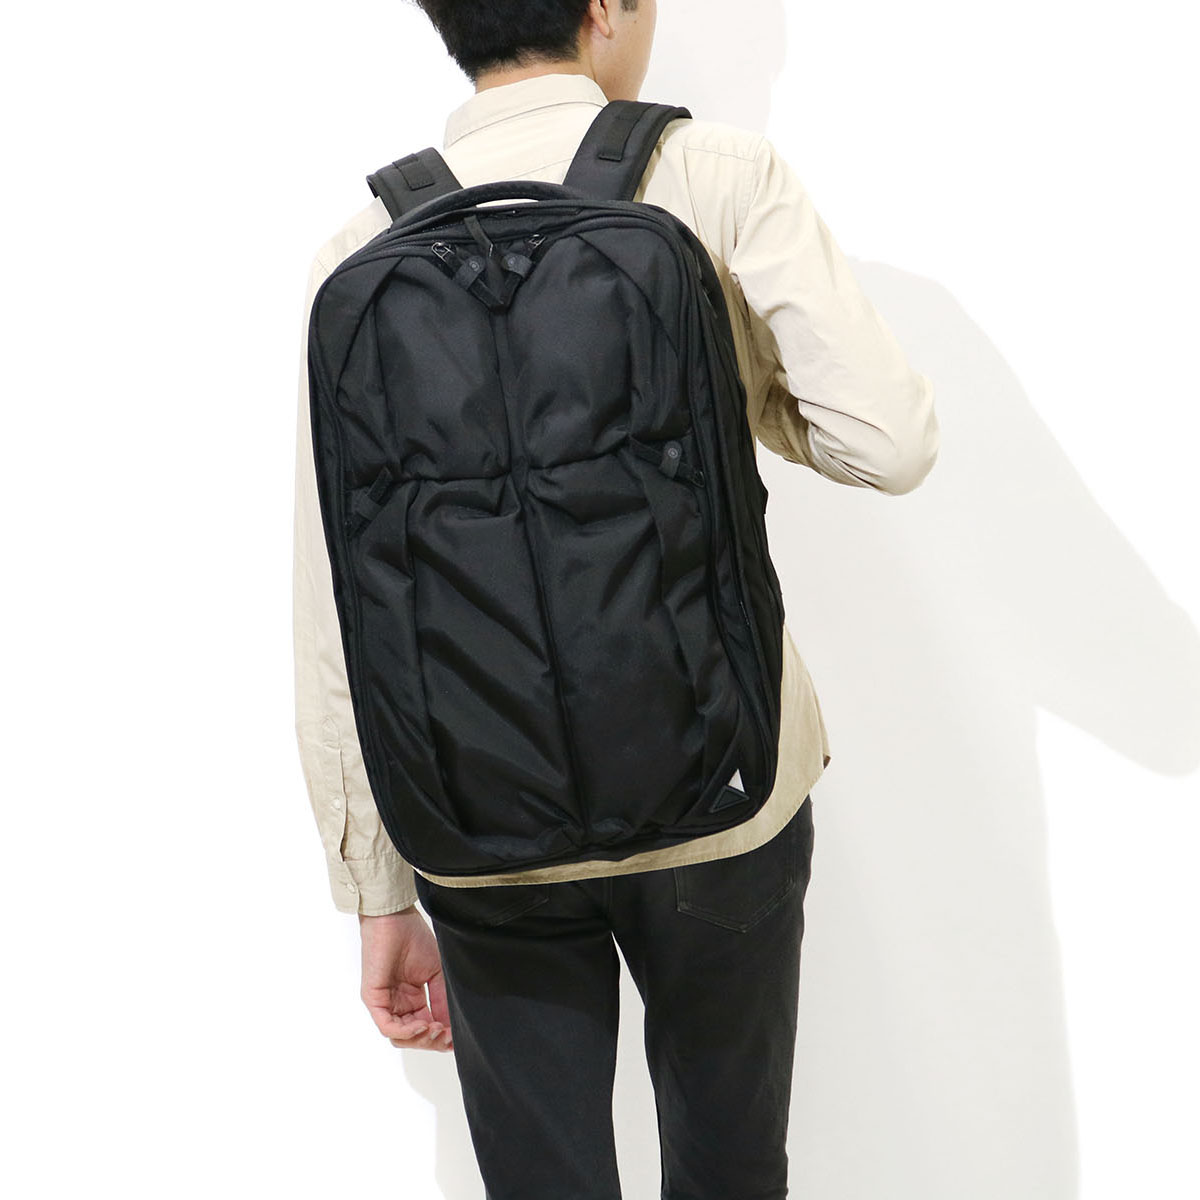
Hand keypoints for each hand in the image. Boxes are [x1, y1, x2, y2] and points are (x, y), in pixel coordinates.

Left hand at [359, 906, 453, 1051]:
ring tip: (437, 1029)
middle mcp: (397, 1005)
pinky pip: (388, 1026)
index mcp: (412, 1000)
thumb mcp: (436, 973)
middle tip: (448, 1037)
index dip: (441, 1037)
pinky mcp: (374, 1000)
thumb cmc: (413, 938)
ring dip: (421, 1039)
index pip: (426, 1029)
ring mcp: (384, 1004)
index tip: (457, 1037)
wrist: (395, 918)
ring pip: (400, 1038)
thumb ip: (443, 1000)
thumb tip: (453, 1026)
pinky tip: (423, 1024)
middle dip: (433, 1041)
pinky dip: (407, 1031)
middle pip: (413, 1038)